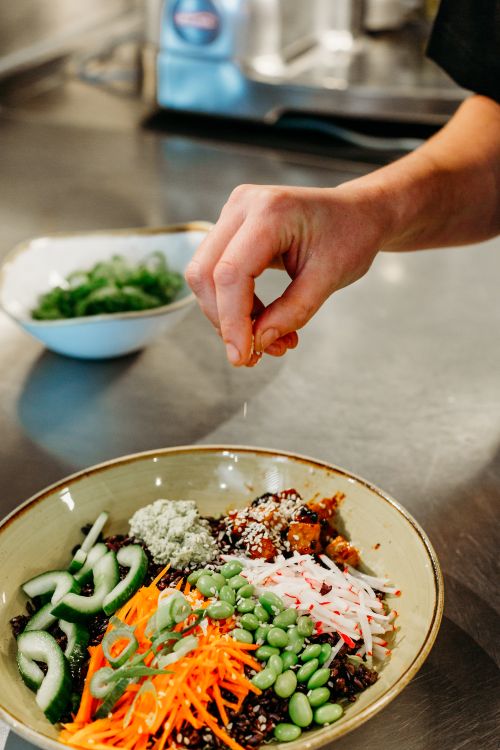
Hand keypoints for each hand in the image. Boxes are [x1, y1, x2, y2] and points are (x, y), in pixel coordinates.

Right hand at [185, 182, 385, 365]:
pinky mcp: (232, 227)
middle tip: (254, 354)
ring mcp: (233, 213)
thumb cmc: (350, 237)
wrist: (357, 213)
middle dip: (223, 320)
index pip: (231, 273)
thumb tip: (257, 342)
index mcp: (270, 211)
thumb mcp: (329, 279)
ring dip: (227, 316)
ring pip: (204, 274)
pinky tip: (262, 322)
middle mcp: (243, 205)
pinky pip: (217, 271)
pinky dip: (234, 304)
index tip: (242, 357)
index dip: (231, 320)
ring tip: (267, 341)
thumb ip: (293, 311)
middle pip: (205, 273)